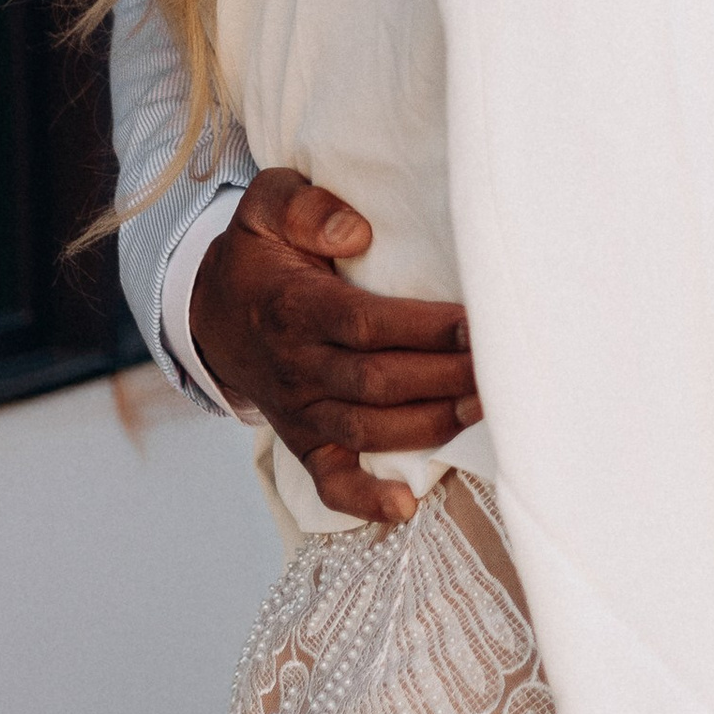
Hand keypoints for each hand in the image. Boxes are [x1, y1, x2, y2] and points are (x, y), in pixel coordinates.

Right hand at [188, 163, 480, 527]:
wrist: (211, 314)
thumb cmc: (259, 255)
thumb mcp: (266, 207)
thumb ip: (303, 206)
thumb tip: (355, 229)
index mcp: (295, 307)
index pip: (365, 324)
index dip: (423, 330)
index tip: (476, 325)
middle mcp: (297, 365)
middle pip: (377, 381)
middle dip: (444, 378)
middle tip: (502, 368)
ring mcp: (300, 409)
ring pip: (367, 428)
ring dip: (427, 426)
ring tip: (482, 410)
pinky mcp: (303, 440)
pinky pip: (329, 480)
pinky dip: (364, 500)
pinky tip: (404, 507)